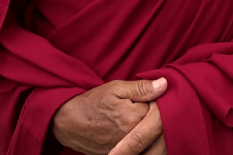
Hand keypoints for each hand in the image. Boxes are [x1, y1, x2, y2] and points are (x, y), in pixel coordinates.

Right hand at [52, 78, 166, 154]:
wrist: (67, 122)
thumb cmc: (90, 103)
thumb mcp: (115, 88)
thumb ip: (141, 88)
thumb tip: (164, 84)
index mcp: (134, 117)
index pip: (160, 110)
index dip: (157, 102)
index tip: (149, 97)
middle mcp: (134, 137)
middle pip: (156, 128)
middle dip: (152, 118)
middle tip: (138, 109)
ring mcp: (128, 149)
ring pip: (148, 140)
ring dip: (146, 130)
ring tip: (131, 119)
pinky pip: (139, 150)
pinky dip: (138, 142)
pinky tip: (129, 131)